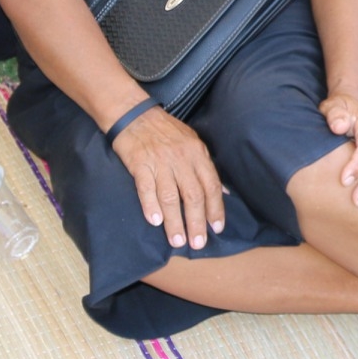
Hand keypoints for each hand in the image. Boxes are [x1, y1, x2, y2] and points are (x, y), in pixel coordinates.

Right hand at [113, 107, 225, 248]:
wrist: (134, 115)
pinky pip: (146, 188)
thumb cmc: (165, 131)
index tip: (217, 228)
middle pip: (193, 195)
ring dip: (175, 221)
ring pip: (171, 196)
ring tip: (177, 240)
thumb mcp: (192, 143)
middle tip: (198, 243)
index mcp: (197, 153)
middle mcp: (181, 158)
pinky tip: (155, 222)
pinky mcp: (140, 164)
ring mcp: (160, 161)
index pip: (211, 185)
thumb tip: (223, 191)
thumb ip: (205, 167)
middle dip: (197, 222)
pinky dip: (151, 206)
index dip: (215, 208)